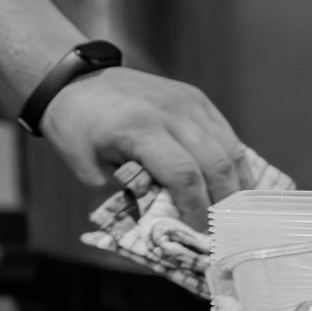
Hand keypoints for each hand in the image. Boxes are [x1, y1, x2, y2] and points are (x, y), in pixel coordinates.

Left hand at [40, 66, 283, 227]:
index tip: (198, 230)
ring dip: (236, 183)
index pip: (183, 174)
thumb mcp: (86, 166)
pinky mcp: (195, 97)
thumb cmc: (76, 127)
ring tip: (232, 211)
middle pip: (216, 163)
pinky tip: (233, 184)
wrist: (75, 80)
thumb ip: (124, 193)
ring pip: (229, 148)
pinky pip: (226, 133)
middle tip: (221, 227)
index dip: (196, 206)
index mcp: (140, 130)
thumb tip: (162, 217)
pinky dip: (234, 161)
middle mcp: (171, 113)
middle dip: (223, 201)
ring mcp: (188, 102)